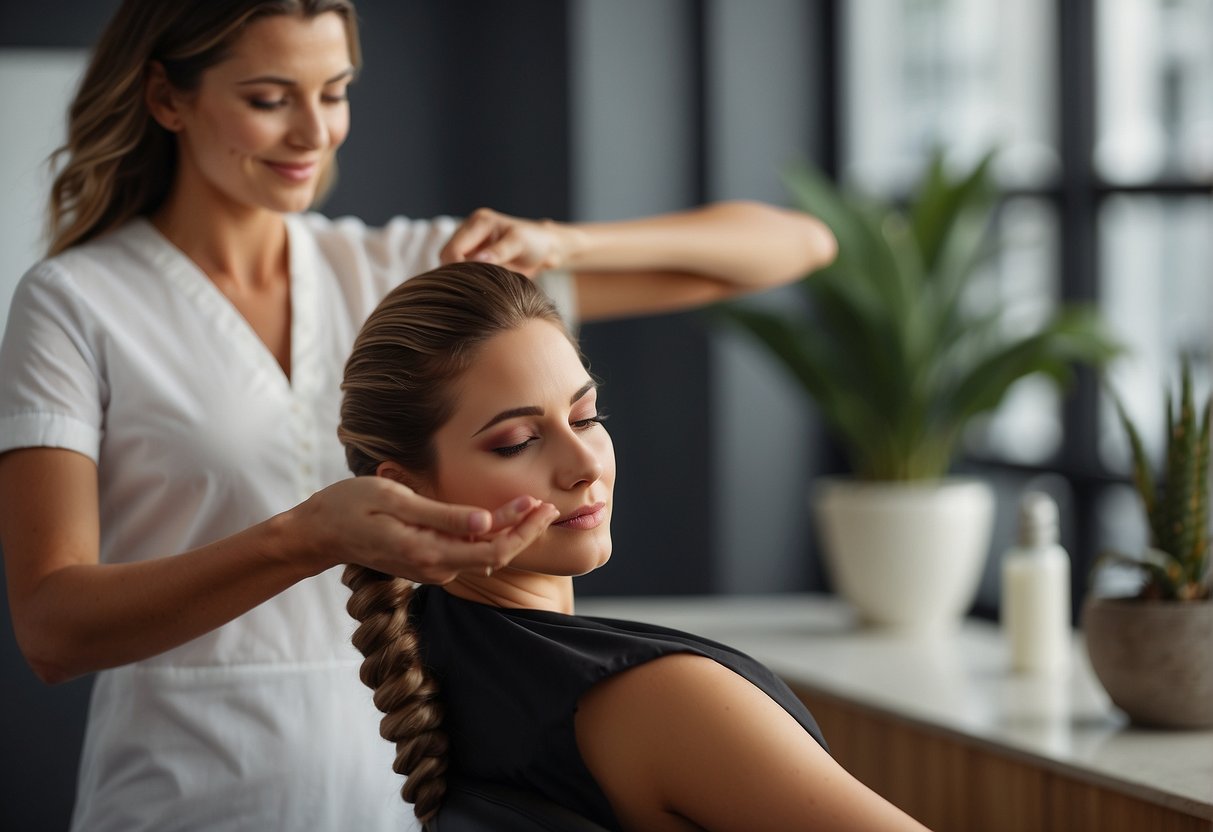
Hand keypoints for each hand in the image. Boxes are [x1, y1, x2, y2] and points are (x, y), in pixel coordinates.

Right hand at [288, 477, 557, 583]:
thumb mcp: (396, 501)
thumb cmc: (352, 506)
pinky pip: (468, 551)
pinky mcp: (429, 560)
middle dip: (526, 532)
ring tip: (537, 507)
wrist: (320, 532)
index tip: (543, 505)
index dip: (522, 530)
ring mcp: (432, 566)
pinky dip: (491, 535)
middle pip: (495, 555)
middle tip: (552, 505)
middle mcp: (436, 566)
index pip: (491, 548)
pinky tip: (505, 516)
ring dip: (512, 532)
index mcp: (429, 553)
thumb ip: (442, 516)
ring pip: (484, 554)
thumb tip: (484, 523)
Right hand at [440, 207, 565, 276]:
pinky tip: (480, 286)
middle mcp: (470, 230)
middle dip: (456, 273)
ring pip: (451, 265)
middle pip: (446, 257)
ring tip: (479, 287)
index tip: (471, 284)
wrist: (545, 248)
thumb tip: (476, 260)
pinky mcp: (474, 256)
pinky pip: (461, 270)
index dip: (457, 268)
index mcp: (479, 221)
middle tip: (475, 289)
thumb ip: (499, 252)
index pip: (454, 249)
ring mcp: (471, 244)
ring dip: (460, 277)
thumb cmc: (535, 242)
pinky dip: (466, 279)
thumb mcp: (519, 243)